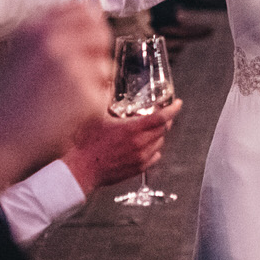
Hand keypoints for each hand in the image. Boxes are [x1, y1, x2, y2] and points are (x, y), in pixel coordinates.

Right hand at [0, 3, 114, 192]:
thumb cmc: (4, 105)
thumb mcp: (18, 55)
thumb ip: (49, 37)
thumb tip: (90, 18)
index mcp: (36, 29)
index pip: (83, 9)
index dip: (91, 26)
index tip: (87, 43)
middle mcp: (54, 42)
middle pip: (101, 32)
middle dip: (97, 53)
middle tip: (81, 77)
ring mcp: (72, 67)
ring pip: (106, 67)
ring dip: (94, 85)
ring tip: (65, 102)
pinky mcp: (86, 95)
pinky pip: (104, 96)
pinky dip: (91, 109)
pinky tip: (66, 118)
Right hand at [63, 100, 181, 191]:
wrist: (82, 169)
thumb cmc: (88, 145)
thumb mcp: (98, 118)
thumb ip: (109, 104)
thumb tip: (109, 89)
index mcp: (132, 129)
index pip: (161, 117)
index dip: (173, 109)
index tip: (177, 104)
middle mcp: (140, 144)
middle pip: (163, 129)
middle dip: (166, 120)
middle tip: (162, 115)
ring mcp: (140, 157)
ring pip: (159, 143)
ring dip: (158, 135)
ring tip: (149, 130)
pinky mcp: (138, 168)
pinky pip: (154, 157)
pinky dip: (154, 149)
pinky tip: (146, 146)